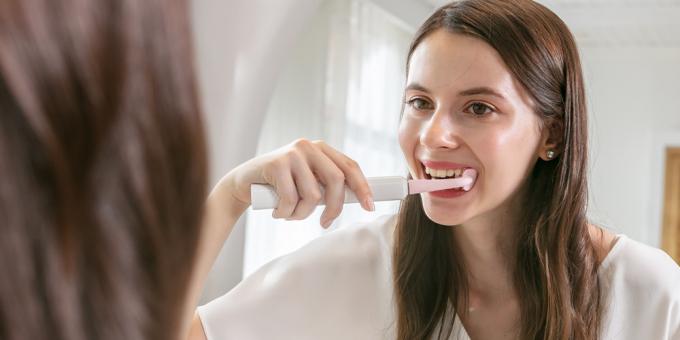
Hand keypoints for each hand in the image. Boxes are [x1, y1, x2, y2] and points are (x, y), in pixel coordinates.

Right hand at [224, 139, 374, 227]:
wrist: (243, 184)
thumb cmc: (280, 186)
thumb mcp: (307, 182)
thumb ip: (327, 186)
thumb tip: (357, 200)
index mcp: (321, 149)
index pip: (350, 166)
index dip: (363, 187)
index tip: (370, 206)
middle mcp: (309, 147)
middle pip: (336, 181)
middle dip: (334, 208)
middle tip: (326, 223)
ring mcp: (292, 154)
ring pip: (313, 195)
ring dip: (302, 214)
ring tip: (289, 214)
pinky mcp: (276, 164)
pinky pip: (291, 199)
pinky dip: (285, 213)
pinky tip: (276, 211)